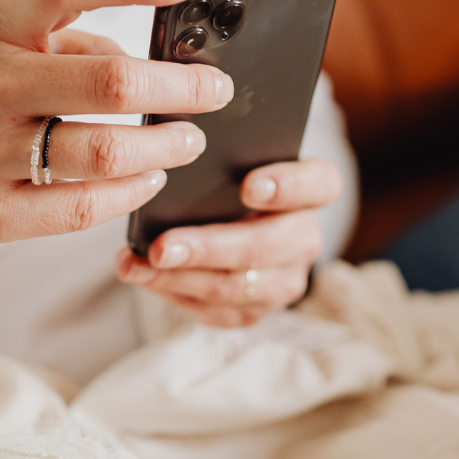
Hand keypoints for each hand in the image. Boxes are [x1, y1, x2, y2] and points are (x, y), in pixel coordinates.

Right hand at [0, 0, 231, 242]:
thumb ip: (67, 37)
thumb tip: (151, 56)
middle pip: (108, 81)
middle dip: (181, 87)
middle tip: (216, 90)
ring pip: (104, 153)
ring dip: (165, 147)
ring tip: (188, 138)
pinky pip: (80, 207)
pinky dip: (130, 192)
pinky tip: (149, 177)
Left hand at [114, 155, 341, 327]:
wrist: (234, 219)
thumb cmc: (230, 177)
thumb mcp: (235, 157)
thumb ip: (222, 153)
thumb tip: (176, 148)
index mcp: (313, 188)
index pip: (319, 184)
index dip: (287, 186)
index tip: (248, 186)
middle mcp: (305, 237)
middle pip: (264, 246)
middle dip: (208, 248)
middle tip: (162, 246)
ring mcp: (285, 279)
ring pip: (236, 286)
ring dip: (181, 277)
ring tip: (138, 264)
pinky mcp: (256, 309)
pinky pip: (216, 310)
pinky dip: (175, 293)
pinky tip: (143, 277)